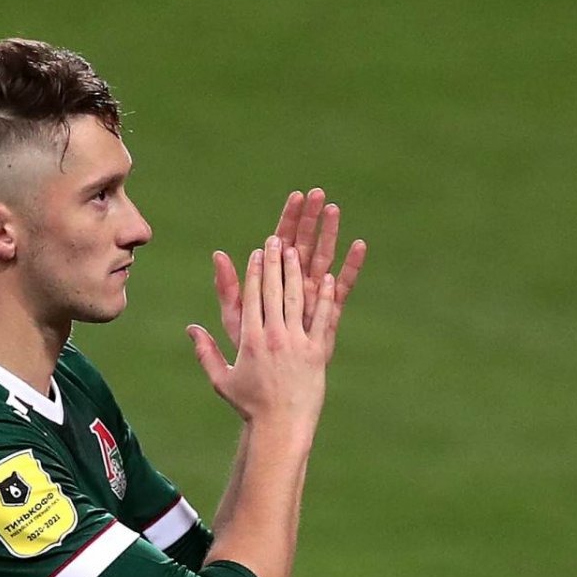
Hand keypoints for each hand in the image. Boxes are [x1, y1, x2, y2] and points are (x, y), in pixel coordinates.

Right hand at [189, 236, 336, 427]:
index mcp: (250, 341)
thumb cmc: (250, 405)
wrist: (281, 426)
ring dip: (295, 273)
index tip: (257, 253)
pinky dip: (324, 298)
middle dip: (273, 263)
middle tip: (275, 241)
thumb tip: (191, 329)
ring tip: (296, 251)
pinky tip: (327, 278)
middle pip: (272, 292)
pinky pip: (322, 319)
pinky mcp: (317, 352)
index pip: (252, 298)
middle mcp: (273, 338)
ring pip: (295, 300)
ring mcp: (297, 344)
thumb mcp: (222, 379)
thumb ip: (206, 352)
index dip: (254, 272)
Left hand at [213, 188, 366, 354]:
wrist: (271, 382)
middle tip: (317, 193)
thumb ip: (228, 288)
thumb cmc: (251, 350)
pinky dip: (351, 267)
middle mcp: (295, 284)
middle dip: (310, 218)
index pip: (281, 240)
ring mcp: (314, 296)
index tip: (296, 195)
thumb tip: (217, 254)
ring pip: (323, 258)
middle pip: (305, 243)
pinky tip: (359, 246)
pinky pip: (342, 287)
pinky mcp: (329, 313)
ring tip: (334, 209)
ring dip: (330, 234)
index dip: (289, 218)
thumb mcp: (235, 318)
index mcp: (273, 281)